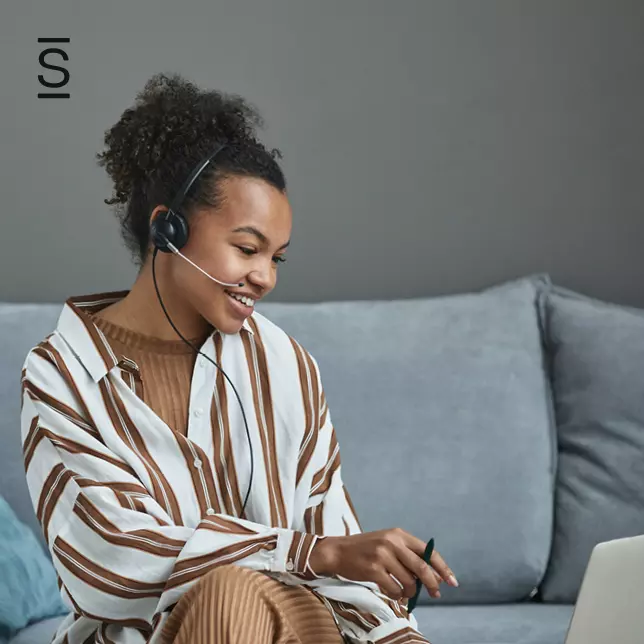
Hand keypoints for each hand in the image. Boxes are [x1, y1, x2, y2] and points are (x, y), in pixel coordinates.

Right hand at [309, 528, 457, 600]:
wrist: (338, 551)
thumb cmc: (366, 549)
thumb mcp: (387, 543)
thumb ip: (407, 555)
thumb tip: (431, 577)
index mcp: (398, 534)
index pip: (427, 551)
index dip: (442, 567)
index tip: (452, 580)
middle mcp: (392, 542)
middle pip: (421, 568)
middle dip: (432, 584)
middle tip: (436, 593)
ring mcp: (382, 555)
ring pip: (408, 581)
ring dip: (410, 592)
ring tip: (405, 593)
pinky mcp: (373, 569)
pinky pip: (394, 589)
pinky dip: (396, 595)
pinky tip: (393, 593)